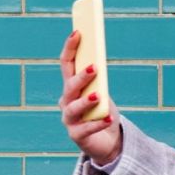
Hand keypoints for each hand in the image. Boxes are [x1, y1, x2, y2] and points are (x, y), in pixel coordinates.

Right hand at [60, 29, 121, 165]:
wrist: (107, 141)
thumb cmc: (102, 112)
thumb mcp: (102, 92)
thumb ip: (98, 80)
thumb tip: (98, 62)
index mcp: (71, 86)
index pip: (66, 64)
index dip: (70, 48)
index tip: (78, 32)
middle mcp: (66, 101)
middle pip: (70, 86)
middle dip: (81, 76)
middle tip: (95, 67)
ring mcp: (69, 119)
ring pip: (73, 108)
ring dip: (85, 101)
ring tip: (98, 96)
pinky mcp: (76, 136)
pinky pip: (86, 129)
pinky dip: (97, 123)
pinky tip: (108, 119)